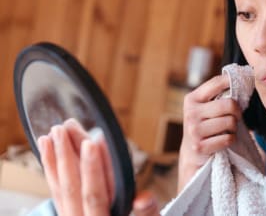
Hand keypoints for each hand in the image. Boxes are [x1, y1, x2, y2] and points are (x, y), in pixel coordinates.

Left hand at [37, 119, 159, 215]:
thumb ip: (148, 212)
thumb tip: (143, 198)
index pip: (97, 194)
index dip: (94, 168)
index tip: (93, 142)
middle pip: (73, 188)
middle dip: (68, 156)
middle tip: (63, 128)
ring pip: (61, 189)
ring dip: (55, 160)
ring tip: (51, 134)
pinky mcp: (68, 214)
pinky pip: (56, 192)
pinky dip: (50, 170)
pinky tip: (47, 151)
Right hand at [178, 74, 242, 191]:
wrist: (192, 153)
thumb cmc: (206, 125)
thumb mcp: (205, 107)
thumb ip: (218, 94)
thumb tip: (243, 78)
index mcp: (192, 99)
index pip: (217, 83)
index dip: (232, 82)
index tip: (242, 83)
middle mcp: (191, 113)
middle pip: (229, 104)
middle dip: (237, 111)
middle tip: (235, 116)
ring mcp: (194, 130)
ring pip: (230, 122)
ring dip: (234, 127)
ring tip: (227, 129)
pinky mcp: (200, 146)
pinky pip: (228, 138)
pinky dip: (231, 139)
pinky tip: (224, 139)